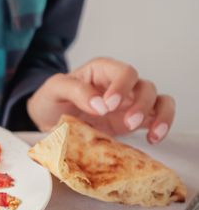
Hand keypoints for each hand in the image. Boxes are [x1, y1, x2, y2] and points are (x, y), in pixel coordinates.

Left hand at [27, 57, 174, 143]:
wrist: (47, 121)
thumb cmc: (51, 100)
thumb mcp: (54, 89)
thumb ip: (75, 91)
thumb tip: (100, 104)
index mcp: (101, 70)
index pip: (123, 72)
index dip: (122, 86)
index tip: (109, 104)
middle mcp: (119, 84)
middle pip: (144, 86)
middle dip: (141, 104)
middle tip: (128, 122)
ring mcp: (129, 102)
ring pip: (158, 100)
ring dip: (158, 115)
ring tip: (149, 132)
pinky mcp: (134, 120)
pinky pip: (158, 117)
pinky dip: (162, 125)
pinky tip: (153, 138)